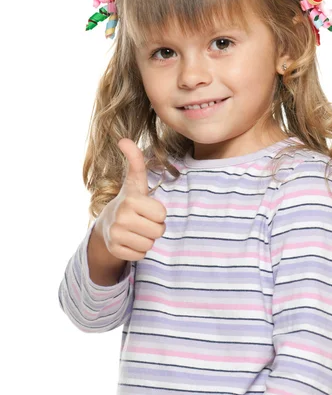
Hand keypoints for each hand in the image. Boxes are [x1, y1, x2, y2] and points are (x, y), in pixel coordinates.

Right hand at [96, 138, 166, 261]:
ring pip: (150, 244)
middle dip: (154, 227)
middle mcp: (121, 217)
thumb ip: (135, 161)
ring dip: (146, 239)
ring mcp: (116, 235)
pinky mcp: (115, 250)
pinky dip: (137, 251)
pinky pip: (140, 255)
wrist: (107, 224)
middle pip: (158, 231)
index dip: (158, 213)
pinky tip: (129, 240)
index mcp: (130, 200)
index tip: (146, 208)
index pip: (162, 215)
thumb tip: (123, 139)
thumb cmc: (129, 201)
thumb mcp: (135, 181)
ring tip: (136, 230)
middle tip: (142, 221)